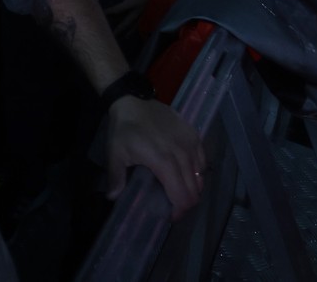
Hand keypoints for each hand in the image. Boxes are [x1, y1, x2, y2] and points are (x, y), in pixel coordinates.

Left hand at [103, 0, 156, 33]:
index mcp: (131, 2)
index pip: (118, 10)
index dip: (110, 12)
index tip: (102, 15)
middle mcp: (137, 10)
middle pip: (127, 22)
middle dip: (119, 29)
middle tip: (112, 35)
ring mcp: (145, 11)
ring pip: (136, 24)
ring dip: (130, 31)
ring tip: (125, 37)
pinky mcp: (151, 10)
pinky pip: (144, 21)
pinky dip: (140, 27)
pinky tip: (139, 29)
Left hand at [104, 96, 206, 215]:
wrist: (133, 100)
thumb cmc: (124, 129)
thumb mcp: (115, 154)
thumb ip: (116, 178)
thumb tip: (113, 199)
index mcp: (164, 162)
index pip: (182, 196)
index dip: (179, 211)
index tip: (169, 216)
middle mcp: (182, 155)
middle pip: (195, 190)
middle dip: (186, 203)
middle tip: (173, 205)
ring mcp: (191, 143)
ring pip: (201, 176)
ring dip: (192, 188)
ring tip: (179, 190)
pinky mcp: (194, 134)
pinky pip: (202, 160)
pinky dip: (197, 171)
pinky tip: (186, 173)